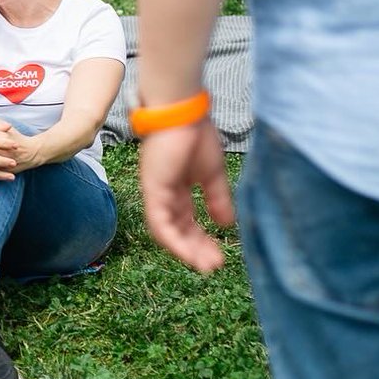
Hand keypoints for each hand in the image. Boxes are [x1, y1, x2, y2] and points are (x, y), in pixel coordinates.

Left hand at [139, 119, 234, 272]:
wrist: (183, 112)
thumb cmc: (196, 134)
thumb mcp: (212, 174)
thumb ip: (217, 199)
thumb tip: (226, 224)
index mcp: (177, 188)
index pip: (187, 221)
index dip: (202, 240)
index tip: (219, 256)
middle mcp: (164, 193)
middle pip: (177, 229)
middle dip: (195, 249)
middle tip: (213, 266)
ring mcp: (155, 192)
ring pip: (166, 231)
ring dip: (186, 250)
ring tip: (205, 265)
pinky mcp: (152, 190)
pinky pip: (159, 223)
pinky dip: (174, 241)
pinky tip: (189, 254)